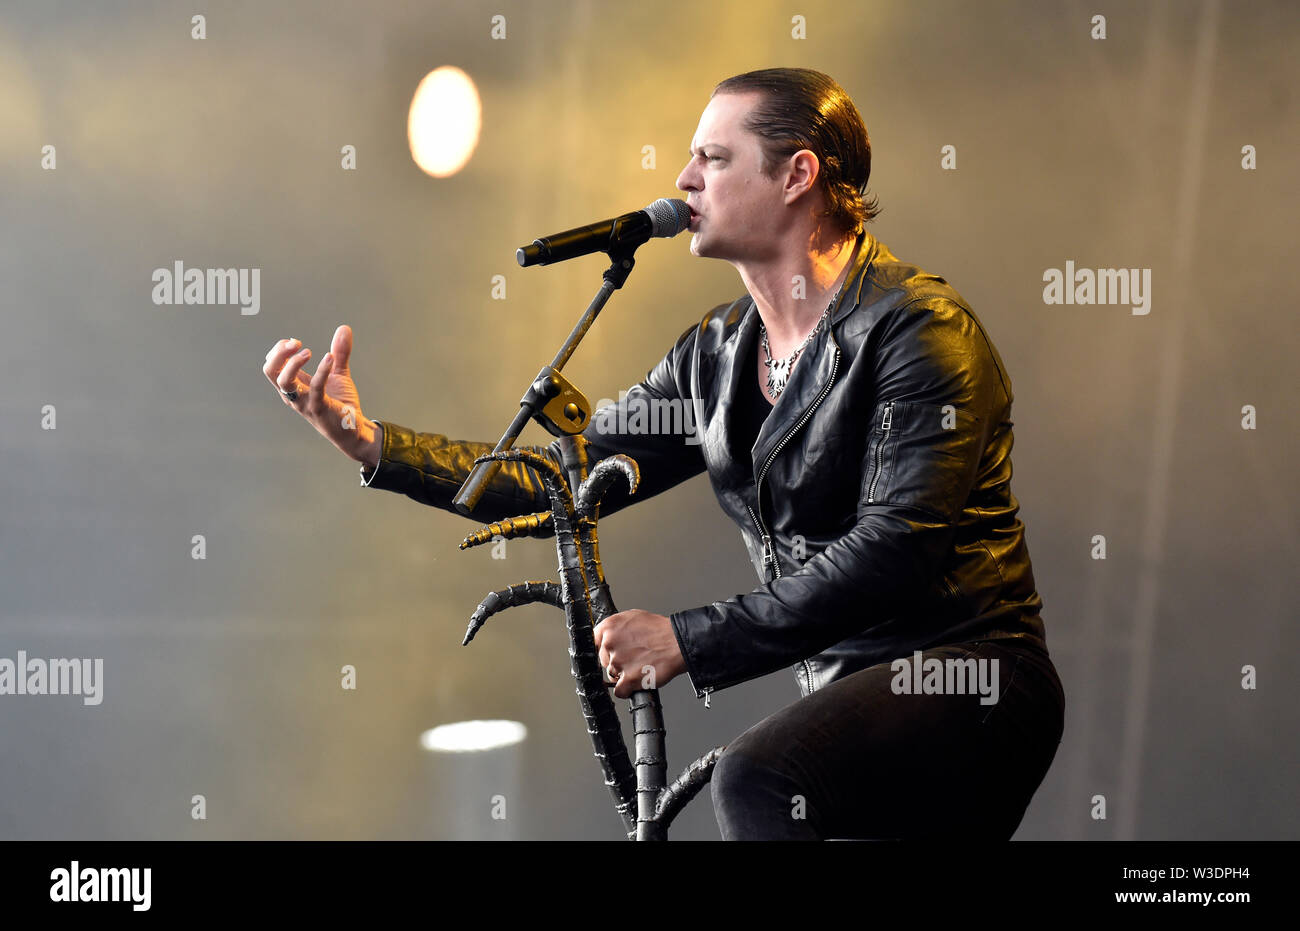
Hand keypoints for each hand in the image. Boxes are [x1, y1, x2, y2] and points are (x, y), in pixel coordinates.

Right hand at [263, 324, 378, 464]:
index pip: (272, 365)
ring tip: (308, 352)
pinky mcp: (318, 407)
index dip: (279, 350)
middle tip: (296, 342)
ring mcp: (304, 402)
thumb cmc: (341, 403)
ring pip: (284, 381)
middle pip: (270, 371)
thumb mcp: (338, 374)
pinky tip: (329, 358)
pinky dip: (321, 370)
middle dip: (279, 353)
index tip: (296, 342)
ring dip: (292, 363)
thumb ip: (340, 353)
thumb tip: (344, 328)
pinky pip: (314, 387)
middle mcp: (293, 394)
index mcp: (294, 385)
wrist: (354, 429)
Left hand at [594, 609, 685, 699]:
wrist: (678, 643)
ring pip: (612, 676)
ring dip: (623, 675)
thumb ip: (614, 627)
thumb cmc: (659, 630)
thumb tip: (604, 637)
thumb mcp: (632, 617)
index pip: (593, 643)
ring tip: (639, 666)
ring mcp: (618, 662)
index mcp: (609, 627)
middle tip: (632, 658)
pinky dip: (627, 690)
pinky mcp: (628, 679)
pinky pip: (619, 691)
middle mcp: (610, 643)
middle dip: (616, 662)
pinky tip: (636, 681)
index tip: (608, 654)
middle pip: (603, 662)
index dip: (603, 650)